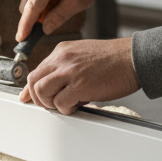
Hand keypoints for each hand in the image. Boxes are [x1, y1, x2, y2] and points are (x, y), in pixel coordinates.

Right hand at [16, 0, 108, 40]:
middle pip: (26, 6)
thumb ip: (59, 16)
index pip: (32, 7)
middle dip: (36, 18)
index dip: (25, 25)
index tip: (20, 39)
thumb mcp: (79, 1)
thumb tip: (44, 30)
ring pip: (28, 2)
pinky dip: (41, 3)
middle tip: (55, 17)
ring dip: (39, 10)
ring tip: (59, 4)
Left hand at [18, 37, 138, 114]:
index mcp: (62, 51)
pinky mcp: (80, 84)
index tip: (27, 97)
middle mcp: (62, 59)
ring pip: (42, 91)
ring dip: (51, 104)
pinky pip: (60, 102)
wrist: (134, 58)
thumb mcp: (83, 56)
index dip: (31, 88)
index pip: (37, 71)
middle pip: (34, 81)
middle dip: (39, 98)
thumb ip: (66, 67)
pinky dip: (66, 109)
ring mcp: (70, 71)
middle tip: (51, 105)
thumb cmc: (114, 60)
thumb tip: (54, 85)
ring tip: (65, 105)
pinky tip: (77, 106)